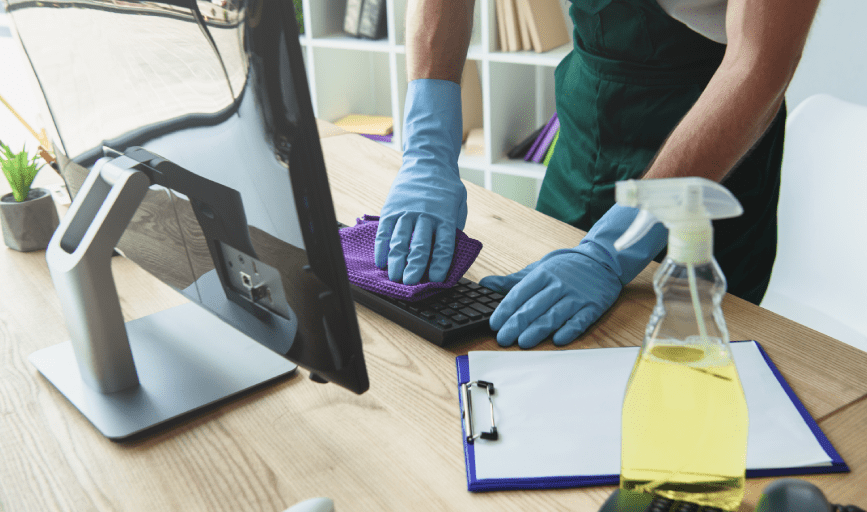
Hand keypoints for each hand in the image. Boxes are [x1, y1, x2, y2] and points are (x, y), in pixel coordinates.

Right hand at [374, 79, 466, 285]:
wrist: (428, 161)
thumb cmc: (446, 188)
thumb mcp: (458, 205)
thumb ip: (453, 228)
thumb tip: (447, 254)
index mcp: (445, 217)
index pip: (443, 245)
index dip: (439, 264)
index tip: (435, 280)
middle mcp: (425, 215)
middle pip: (419, 245)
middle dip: (414, 267)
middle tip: (410, 284)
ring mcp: (406, 212)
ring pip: (400, 240)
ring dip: (396, 261)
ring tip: (394, 277)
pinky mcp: (391, 209)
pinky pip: (385, 231)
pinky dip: (382, 248)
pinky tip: (381, 261)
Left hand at [480, 205, 667, 347]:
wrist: (602, 261)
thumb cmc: (565, 268)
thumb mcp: (538, 269)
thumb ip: (513, 281)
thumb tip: (486, 284)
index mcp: (543, 275)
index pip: (520, 293)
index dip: (506, 309)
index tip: (494, 323)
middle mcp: (558, 285)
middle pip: (534, 306)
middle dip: (517, 324)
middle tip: (503, 338)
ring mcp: (576, 296)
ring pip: (554, 315)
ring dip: (538, 330)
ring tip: (523, 342)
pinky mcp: (592, 307)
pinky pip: (579, 320)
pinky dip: (569, 330)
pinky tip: (558, 340)